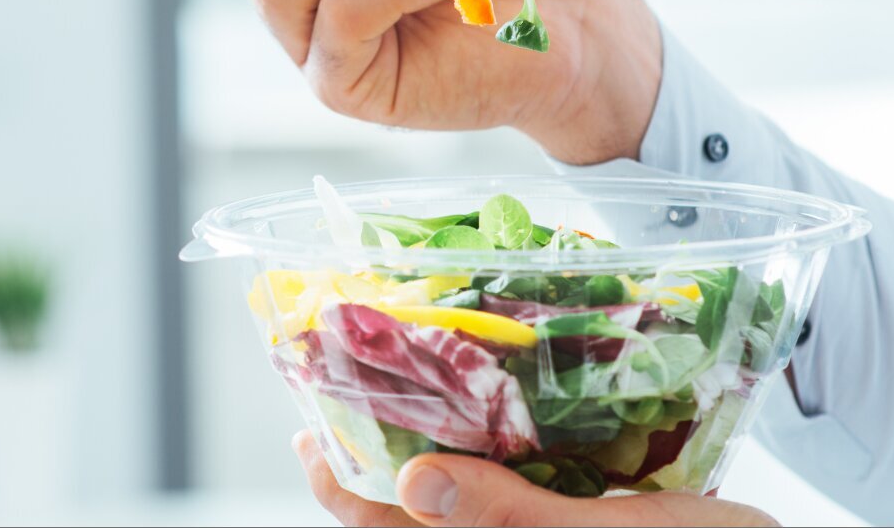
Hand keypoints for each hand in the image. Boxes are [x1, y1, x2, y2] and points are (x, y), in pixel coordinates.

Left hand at [294, 433, 778, 526]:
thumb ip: (512, 521)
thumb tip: (415, 484)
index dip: (340, 489)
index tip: (308, 435)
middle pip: (418, 512)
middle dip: (380, 452)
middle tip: (343, 386)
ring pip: (466, 494)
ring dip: (435, 440)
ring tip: (409, 380)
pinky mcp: (585, 517)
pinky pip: (521, 483)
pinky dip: (498, 442)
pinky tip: (499, 398)